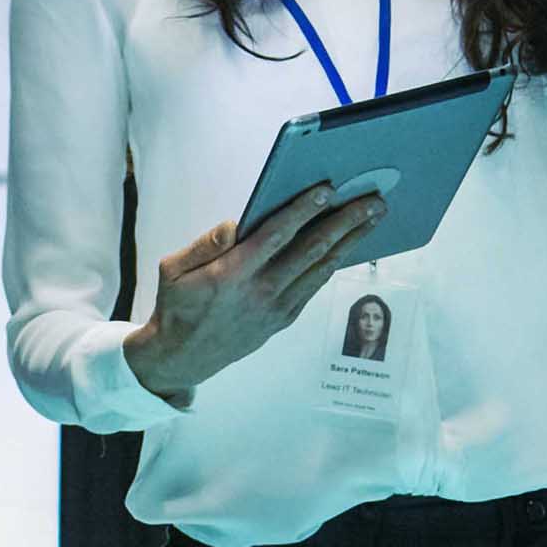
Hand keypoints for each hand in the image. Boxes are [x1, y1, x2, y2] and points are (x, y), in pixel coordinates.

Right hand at [119, 181, 385, 402]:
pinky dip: (335, 263)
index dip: (303, 210)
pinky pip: (315, 285)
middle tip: (373, 200)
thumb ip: (205, 244)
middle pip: (311, 249)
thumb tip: (236, 223)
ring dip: (350, 240)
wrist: (183, 357)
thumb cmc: (177, 306)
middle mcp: (261, 291)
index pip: (275, 235)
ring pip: (321, 268)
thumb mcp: (172, 270)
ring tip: (374, 216)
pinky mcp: (284, 318)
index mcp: (232, 274)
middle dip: (345, 221)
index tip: (327, 189)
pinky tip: (349, 245)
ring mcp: (277, 307)